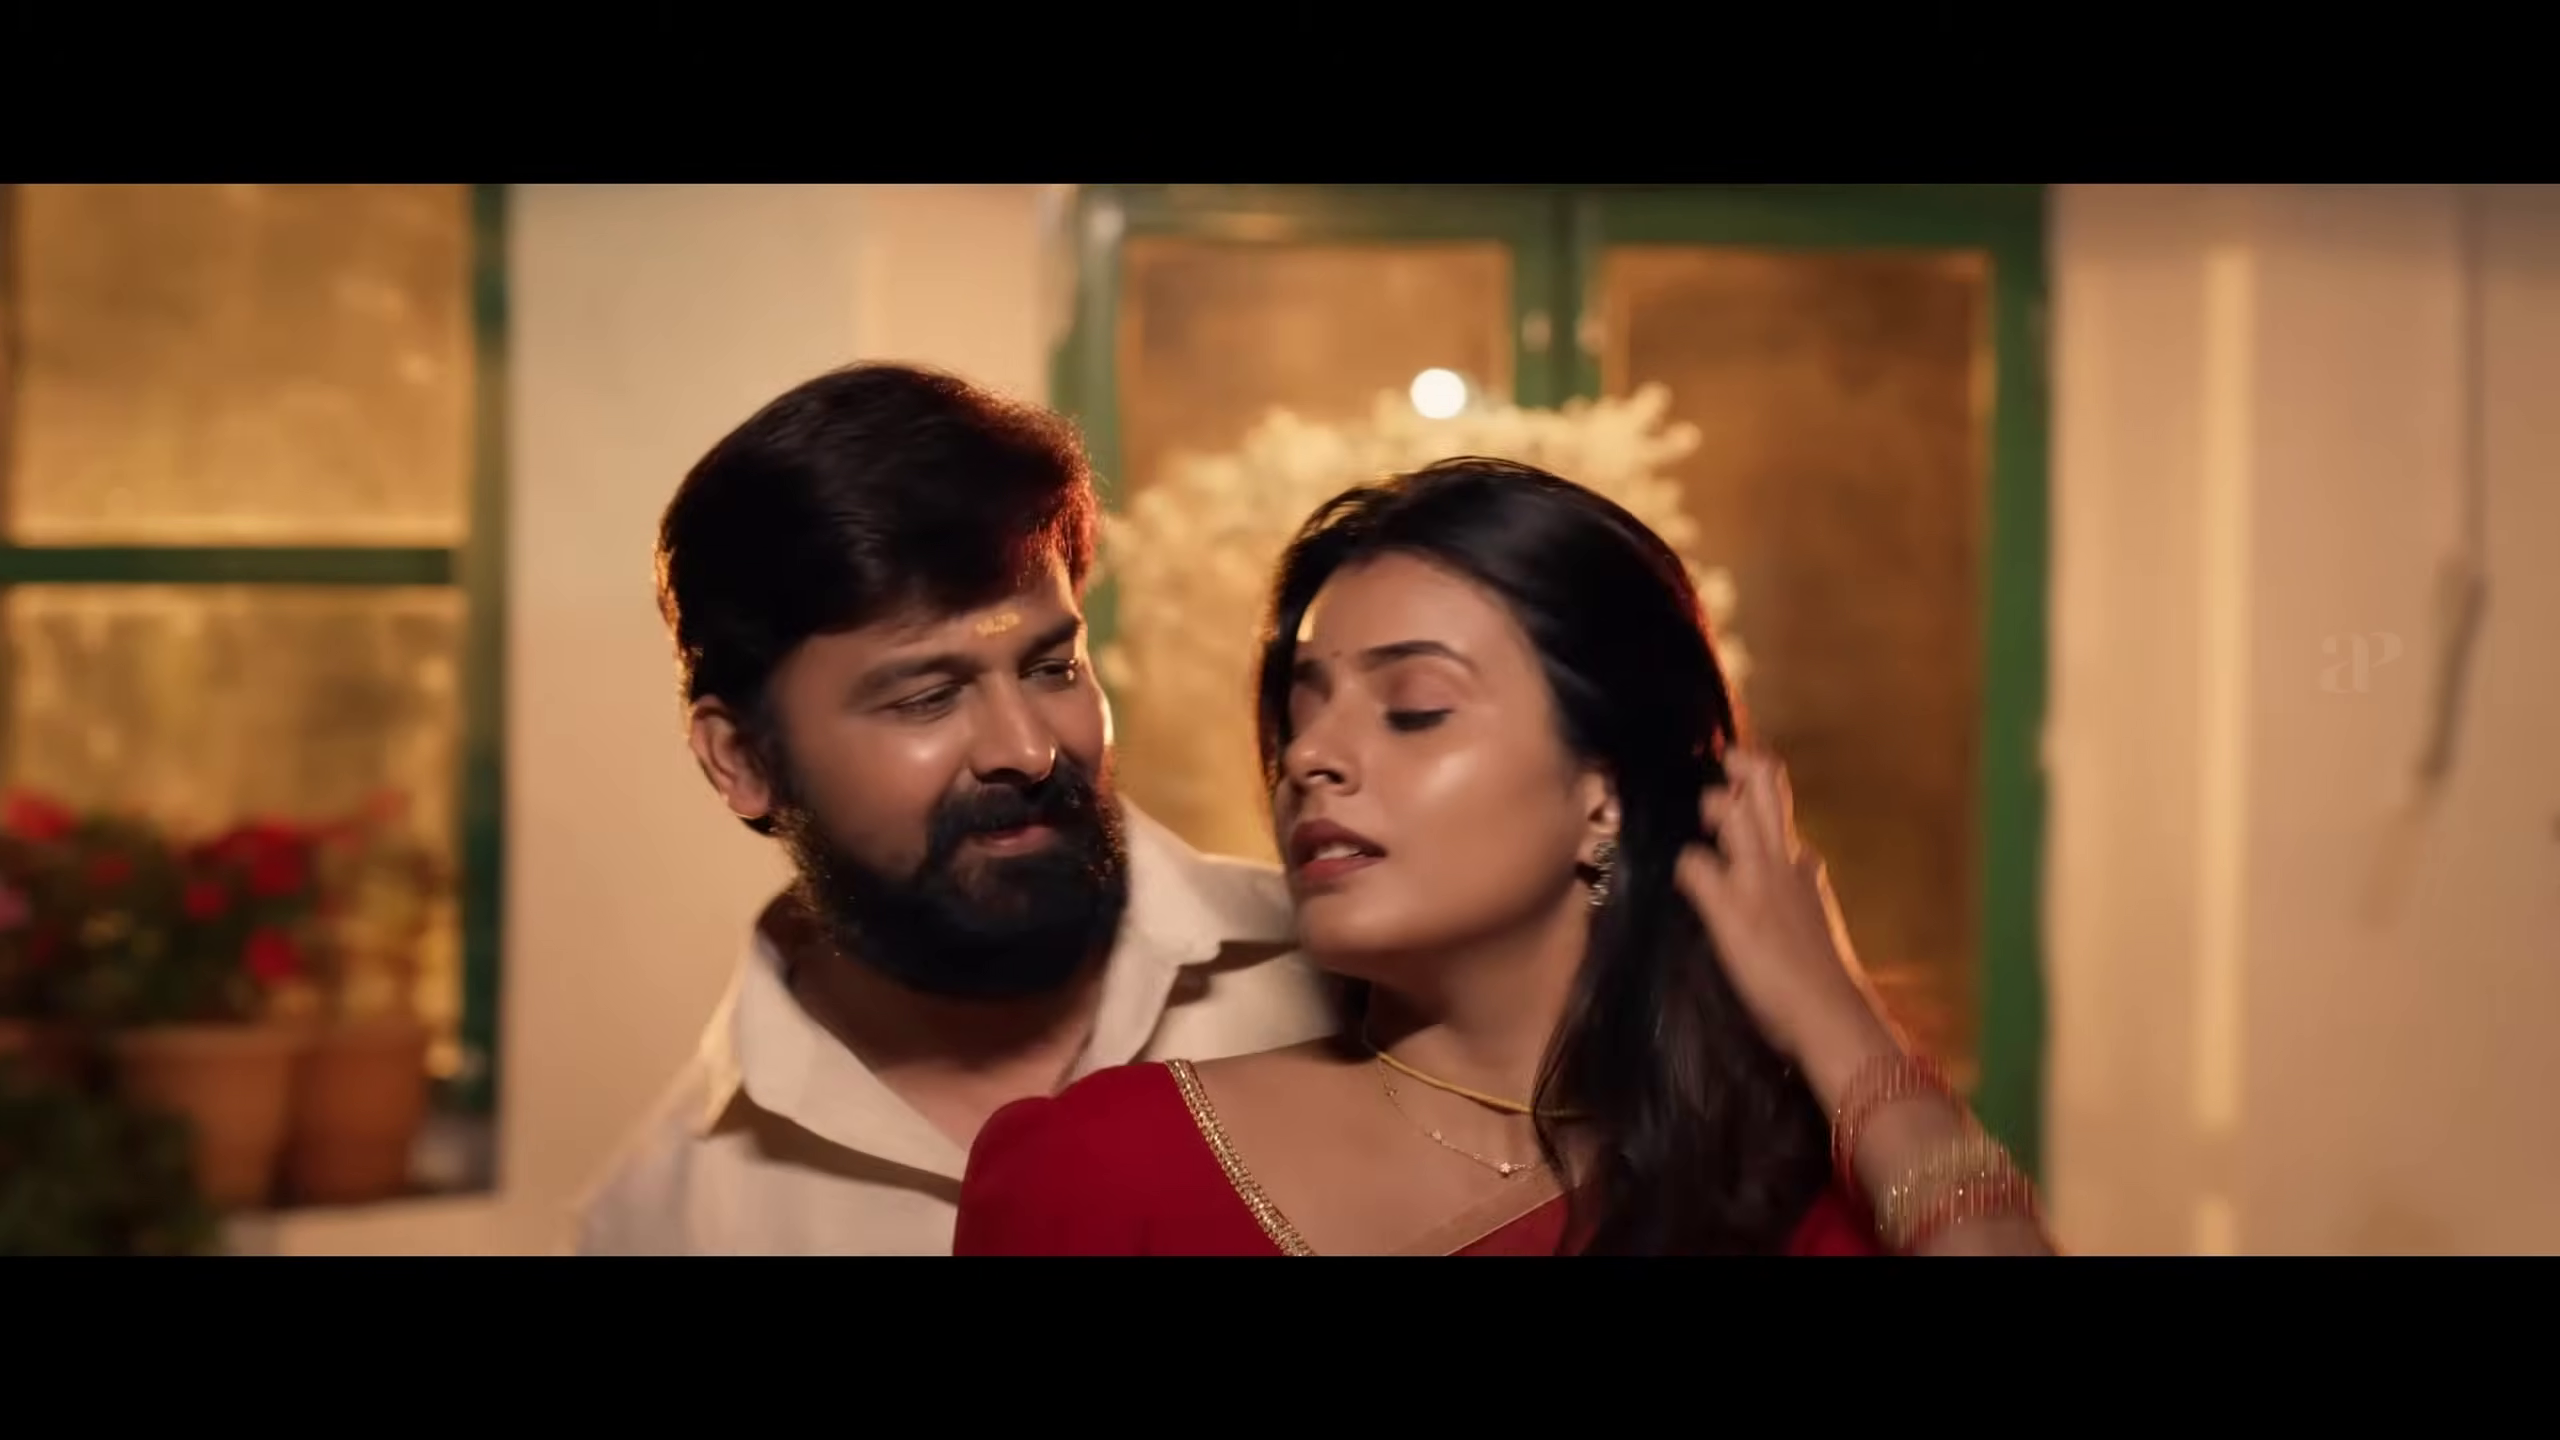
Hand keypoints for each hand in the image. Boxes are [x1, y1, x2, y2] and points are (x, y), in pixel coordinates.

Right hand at [1672, 749, 1893, 1077]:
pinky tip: (1762, 869)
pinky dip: (1771, 850)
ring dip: (1757, 808)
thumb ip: (1702, 879)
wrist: (1831, 1018)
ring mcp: (1805, 882)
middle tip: (1721, 761)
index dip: (1713, 789)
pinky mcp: (1813, 908)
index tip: (1693, 768)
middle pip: (1769, 794)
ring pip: (1781, 825)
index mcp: (1764, 857)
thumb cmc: (1773, 971)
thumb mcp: (1726, 923)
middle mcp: (1787, 858)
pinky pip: (1790, 861)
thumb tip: (1684, 853)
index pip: (1734, 803)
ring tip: (1728, 810)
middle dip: (1746, 770)